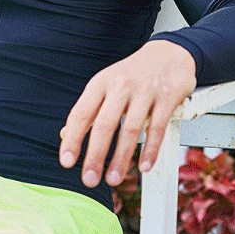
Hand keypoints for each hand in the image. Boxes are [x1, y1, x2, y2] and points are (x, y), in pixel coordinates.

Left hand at [59, 40, 195, 187]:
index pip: (81, 114)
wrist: (169, 54)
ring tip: (113, 179)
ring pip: (130, 129)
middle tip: (89, 179)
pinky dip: (150, 149)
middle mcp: (120, 86)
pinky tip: (144, 166)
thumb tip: (66, 136)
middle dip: (95, 156)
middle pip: (104, 125)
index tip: (66, 162)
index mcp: (100, 84)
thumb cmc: (131, 75)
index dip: (72, 139)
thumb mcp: (106, 85)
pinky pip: (157, 127)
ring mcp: (144, 91)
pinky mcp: (167, 97)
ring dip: (121, 158)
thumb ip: (89, 110)